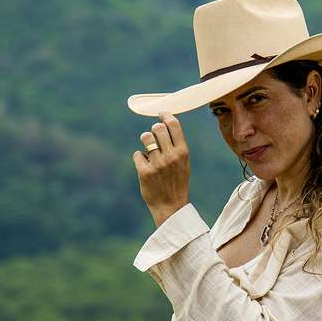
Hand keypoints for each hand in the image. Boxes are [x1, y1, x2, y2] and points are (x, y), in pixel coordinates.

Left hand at [133, 112, 190, 226]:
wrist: (171, 205)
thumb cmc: (177, 181)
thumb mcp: (184, 162)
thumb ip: (177, 145)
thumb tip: (166, 123)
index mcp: (183, 152)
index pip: (173, 125)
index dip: (165, 116)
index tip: (161, 114)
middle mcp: (170, 156)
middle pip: (158, 128)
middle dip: (154, 129)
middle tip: (154, 134)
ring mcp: (157, 164)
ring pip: (146, 138)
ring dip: (145, 140)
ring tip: (148, 148)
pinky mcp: (145, 172)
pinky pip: (137, 154)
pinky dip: (139, 158)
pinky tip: (145, 165)